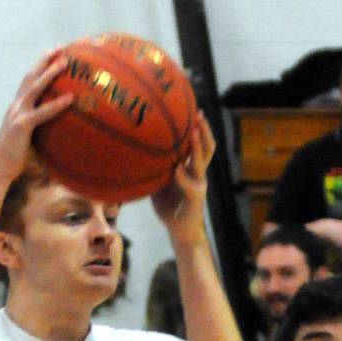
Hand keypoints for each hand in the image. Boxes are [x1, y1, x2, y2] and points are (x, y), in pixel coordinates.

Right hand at [0, 49, 72, 182]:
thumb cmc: (14, 158)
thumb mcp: (27, 138)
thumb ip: (37, 127)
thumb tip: (56, 128)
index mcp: (16, 107)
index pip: (29, 81)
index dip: (40, 66)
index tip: (54, 54)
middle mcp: (15, 105)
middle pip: (30, 76)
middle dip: (45, 60)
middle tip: (61, 48)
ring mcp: (17, 114)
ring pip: (35, 87)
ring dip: (50, 73)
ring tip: (66, 62)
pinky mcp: (21, 126)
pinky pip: (42, 112)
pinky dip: (56, 104)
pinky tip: (70, 98)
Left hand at [151, 112, 214, 243]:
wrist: (180, 231)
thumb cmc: (169, 206)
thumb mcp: (159, 184)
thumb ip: (154, 169)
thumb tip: (133, 154)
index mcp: (191, 169)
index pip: (199, 144)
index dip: (199, 128)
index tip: (194, 109)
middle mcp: (198, 174)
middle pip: (208, 148)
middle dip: (204, 130)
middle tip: (199, 114)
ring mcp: (199, 186)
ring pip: (201, 164)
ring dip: (197, 148)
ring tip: (193, 134)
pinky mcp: (195, 199)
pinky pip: (190, 186)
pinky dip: (183, 178)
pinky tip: (176, 170)